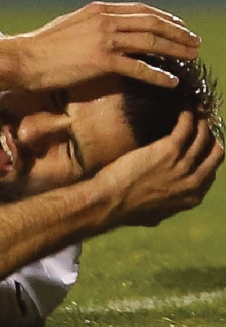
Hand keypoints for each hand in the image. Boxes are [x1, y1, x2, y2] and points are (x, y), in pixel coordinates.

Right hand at [14, 1, 200, 90]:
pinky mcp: (102, 61)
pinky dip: (158, 75)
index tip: (177, 26)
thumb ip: (88, 26)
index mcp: (97, 10)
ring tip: (190, 58)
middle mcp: (104, 21)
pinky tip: (171, 82)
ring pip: (151, 42)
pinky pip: (139, 68)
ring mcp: (104, 40)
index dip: (163, 18)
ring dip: (175, 50)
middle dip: (176, 32)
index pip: (140, 10)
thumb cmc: (39, 48)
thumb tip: (99, 32)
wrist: (23, 59)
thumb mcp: (67, 27)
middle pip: (151, 23)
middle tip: (192, 42)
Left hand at [94, 111, 223, 226]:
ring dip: (200, 122)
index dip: (208, 153)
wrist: (111, 202)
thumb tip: (169, 202)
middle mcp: (194, 181)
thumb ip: (168, 206)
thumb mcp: (155, 215)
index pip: (211, 170)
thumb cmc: (125, 210)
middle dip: (210, 135)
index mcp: (193, 196)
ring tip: (193, 112)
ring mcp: (183, 164)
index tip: (202, 142)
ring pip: (202, 136)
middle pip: (215, 152)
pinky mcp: (170, 150)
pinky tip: (182, 110)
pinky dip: (186, 116)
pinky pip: (186, 127)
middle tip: (202, 123)